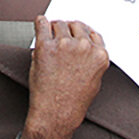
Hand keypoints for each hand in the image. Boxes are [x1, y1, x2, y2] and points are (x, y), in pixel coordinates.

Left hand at [22, 17, 108, 138]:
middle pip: (75, 25)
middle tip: (60, 38)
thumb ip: (91, 60)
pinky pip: (42, 23)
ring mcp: (65, 45)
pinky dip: (40, 23)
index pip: (92, 33)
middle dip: (67, 31)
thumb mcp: (94, 80)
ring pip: (58, 24)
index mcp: (99, 55)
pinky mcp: (46, 46)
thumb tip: (82, 46)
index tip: (74, 35)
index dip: (81, 34)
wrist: (55, 115)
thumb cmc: (73, 103)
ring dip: (53, 30)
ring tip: (50, 40)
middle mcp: (84, 47)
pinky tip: (40, 25)